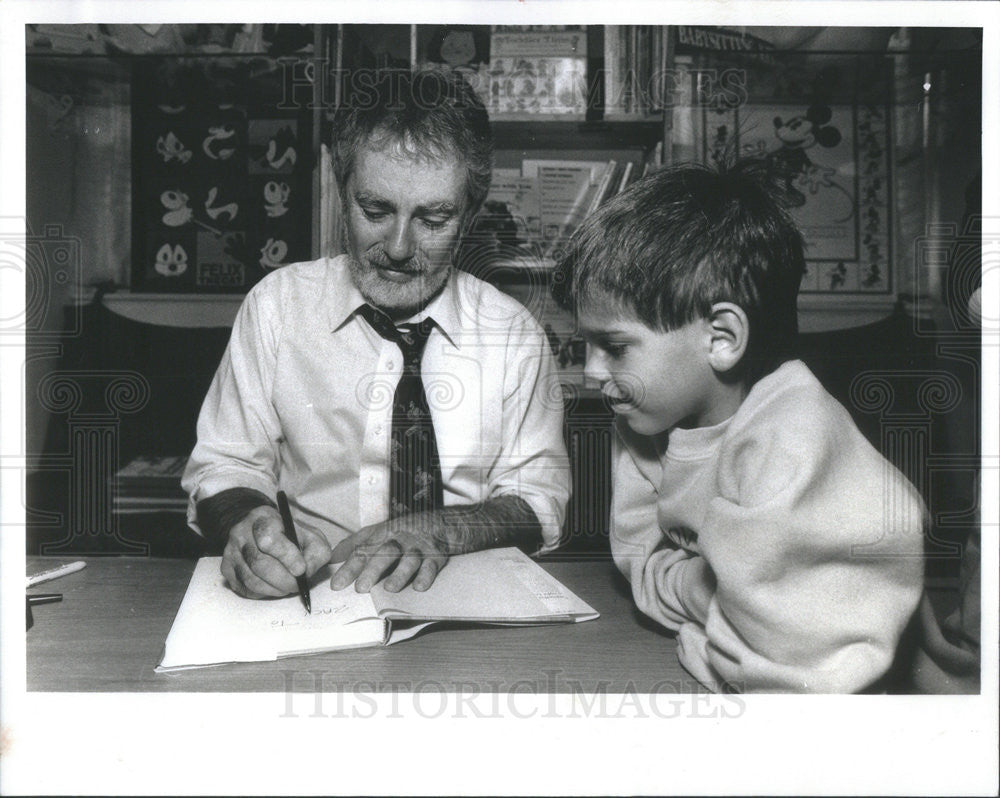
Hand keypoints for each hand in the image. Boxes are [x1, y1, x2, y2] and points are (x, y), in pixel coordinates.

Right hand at [221, 505, 331, 597]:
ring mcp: (230, 551)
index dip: (286, 557)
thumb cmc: (291, 535)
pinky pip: (244, 588)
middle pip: (259, 563)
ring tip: (288, 587)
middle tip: (297, 585)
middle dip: (283, 579)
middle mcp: (241, 532)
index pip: (269, 539)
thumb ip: (315, 552)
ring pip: (251, 579)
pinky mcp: (227, 568)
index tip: (301, 570)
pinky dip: (263, 593)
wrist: (263, 532)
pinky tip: (273, 587)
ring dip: (274, 589)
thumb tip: (306, 572)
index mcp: (263, 518)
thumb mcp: (310, 536)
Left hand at [330, 514, 448, 592]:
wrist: (436, 523)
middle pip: (385, 553)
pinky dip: (426, 576)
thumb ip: (353, 545)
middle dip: (372, 570)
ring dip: (399, 574)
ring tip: (389, 588)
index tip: (336, 585)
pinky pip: (432, 565)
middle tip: (361, 588)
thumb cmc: (399, 531)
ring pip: (409, 559)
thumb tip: (330, 558)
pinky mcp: (436, 556)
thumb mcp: (375, 532)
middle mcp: (399, 541)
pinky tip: (419, 587)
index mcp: (381, 536)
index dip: (349, 568)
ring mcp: (418, 548)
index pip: (362, 551)